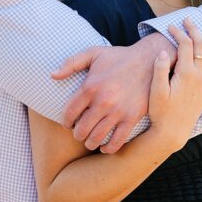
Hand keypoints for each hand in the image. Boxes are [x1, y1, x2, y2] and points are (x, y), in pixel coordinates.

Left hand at [51, 37, 170, 152]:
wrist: (149, 61)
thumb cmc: (119, 57)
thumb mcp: (93, 53)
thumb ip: (71, 63)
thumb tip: (52, 75)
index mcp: (90, 87)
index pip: (69, 113)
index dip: (66, 122)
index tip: (68, 123)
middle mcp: (103, 101)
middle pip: (81, 130)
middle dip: (77, 134)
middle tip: (79, 132)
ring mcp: (118, 111)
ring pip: (96, 138)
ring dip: (90, 143)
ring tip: (90, 140)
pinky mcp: (132, 118)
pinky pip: (116, 141)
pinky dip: (108, 148)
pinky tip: (105, 146)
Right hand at [148, 19, 201, 152]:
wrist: (173, 132)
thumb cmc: (161, 113)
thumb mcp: (156, 92)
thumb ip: (160, 70)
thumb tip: (163, 52)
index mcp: (186, 74)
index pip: (185, 45)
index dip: (179, 33)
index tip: (171, 26)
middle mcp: (200, 76)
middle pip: (201, 46)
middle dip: (195, 31)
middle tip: (189, 20)